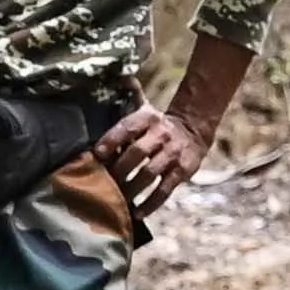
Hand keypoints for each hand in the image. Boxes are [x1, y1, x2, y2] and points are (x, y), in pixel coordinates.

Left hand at [95, 100, 212, 218]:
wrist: (194, 130)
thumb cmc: (158, 123)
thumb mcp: (146, 107)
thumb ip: (132, 95)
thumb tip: (122, 76)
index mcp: (148, 118)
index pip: (127, 128)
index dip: (111, 140)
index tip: (95, 154)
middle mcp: (161, 135)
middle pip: (137, 154)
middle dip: (119, 169)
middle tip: (103, 183)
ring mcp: (172, 154)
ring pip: (149, 174)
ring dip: (132, 189)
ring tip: (117, 201)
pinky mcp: (182, 171)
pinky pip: (165, 190)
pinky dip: (151, 204)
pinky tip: (137, 213)